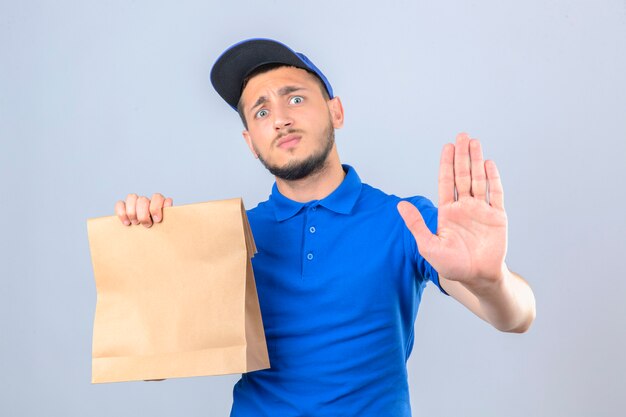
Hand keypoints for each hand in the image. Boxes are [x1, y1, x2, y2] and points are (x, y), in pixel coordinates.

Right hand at [115, 193, 172, 227]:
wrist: (151, 239)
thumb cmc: (162, 232)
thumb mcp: (168, 226)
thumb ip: (170, 217)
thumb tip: (169, 204)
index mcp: (159, 203)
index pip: (157, 197)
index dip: (155, 208)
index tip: (157, 220)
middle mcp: (147, 201)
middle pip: (143, 199)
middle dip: (143, 214)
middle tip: (147, 225)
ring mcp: (135, 203)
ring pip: (131, 197)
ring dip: (132, 212)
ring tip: (136, 223)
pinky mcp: (124, 208)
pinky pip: (119, 204)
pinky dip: (121, 213)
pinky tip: (126, 223)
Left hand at [398, 133, 507, 289]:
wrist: (476, 278)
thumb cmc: (451, 265)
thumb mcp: (428, 245)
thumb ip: (416, 224)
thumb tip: (399, 205)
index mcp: (448, 212)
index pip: (446, 182)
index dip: (447, 164)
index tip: (447, 146)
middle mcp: (464, 207)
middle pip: (463, 175)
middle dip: (462, 156)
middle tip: (462, 135)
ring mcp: (481, 210)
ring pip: (479, 180)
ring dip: (477, 161)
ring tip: (475, 142)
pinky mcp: (497, 217)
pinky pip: (495, 194)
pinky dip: (493, 178)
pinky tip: (489, 164)